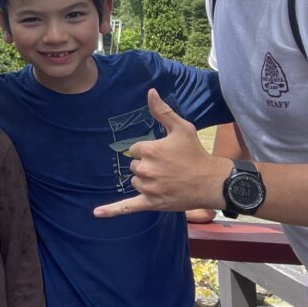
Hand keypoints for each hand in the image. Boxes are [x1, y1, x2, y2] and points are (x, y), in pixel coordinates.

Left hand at [94, 89, 232, 217]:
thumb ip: (162, 111)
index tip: (165, 153)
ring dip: (145, 180)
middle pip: (135, 165)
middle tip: (169, 167)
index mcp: (148, 150)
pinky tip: (96, 213)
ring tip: (167, 179)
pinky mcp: (151, 202)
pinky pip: (127, 207)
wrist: (211, 181)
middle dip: (148, 165)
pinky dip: (111, 210)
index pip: (135, 149)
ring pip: (135, 181)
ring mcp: (147, 187)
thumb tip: (150, 92)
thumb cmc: (196, 153)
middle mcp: (145, 169)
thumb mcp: (182, 128)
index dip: (149, 150)